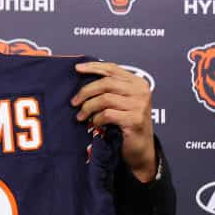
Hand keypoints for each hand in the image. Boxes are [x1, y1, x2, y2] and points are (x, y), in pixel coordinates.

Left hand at [72, 61, 156, 182]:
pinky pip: (107, 114)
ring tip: (81, 116)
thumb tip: (82, 77)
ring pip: (104, 99)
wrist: (140, 148)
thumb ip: (109, 89)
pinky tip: (95, 124)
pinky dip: (96, 119)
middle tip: (73, 102)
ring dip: (88, 108)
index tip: (76, 69)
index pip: (112, 69)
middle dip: (85, 91)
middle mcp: (141, 91)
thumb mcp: (120, 101)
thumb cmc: (126, 122)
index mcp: (137, 82)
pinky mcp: (134, 120)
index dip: (93, 67)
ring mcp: (139, 105)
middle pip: (106, 83)